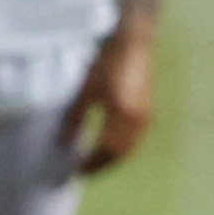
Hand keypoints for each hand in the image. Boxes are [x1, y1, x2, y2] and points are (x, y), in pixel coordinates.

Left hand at [60, 24, 156, 175]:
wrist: (133, 42)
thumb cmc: (108, 62)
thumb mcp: (86, 89)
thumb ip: (76, 117)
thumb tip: (64, 141)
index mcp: (121, 114)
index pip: (107, 150)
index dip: (92, 163)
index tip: (77, 171)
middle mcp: (138, 119)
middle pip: (121, 154)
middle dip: (104, 165)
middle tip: (86, 171)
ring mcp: (146, 115)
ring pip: (131, 147)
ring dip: (114, 158)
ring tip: (97, 162)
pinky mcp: (149, 110)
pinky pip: (136, 138)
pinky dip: (123, 147)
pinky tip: (112, 146)